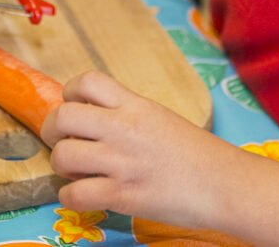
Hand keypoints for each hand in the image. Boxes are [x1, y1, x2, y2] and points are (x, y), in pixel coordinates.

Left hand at [41, 71, 237, 229]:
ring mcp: (121, 162)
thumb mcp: (160, 117)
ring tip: (75, 172)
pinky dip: (70, 198)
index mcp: (135, 105)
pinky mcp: (123, 195)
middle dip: (52, 130)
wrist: (226, 185)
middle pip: (62, 116)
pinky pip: (74, 194)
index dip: (69, 94)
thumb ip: (128, 114)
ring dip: (61, 166)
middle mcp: (124, 128)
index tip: (73, 108)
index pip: (85, 81)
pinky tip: (82, 196)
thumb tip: (95, 117)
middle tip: (62, 141)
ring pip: (62, 155)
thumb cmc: (198, 154)